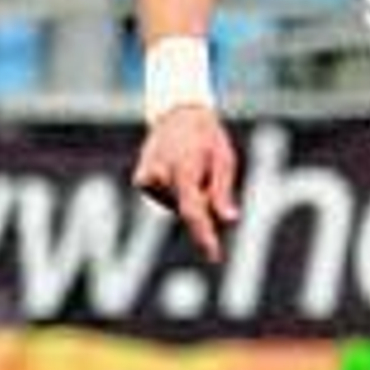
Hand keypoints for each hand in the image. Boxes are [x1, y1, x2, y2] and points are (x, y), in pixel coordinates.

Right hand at [133, 104, 239, 262]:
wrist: (178, 113)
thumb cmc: (207, 136)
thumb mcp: (224, 159)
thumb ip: (222, 191)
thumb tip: (229, 220)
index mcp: (184, 167)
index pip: (193, 210)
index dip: (204, 235)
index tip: (213, 256)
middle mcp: (161, 174)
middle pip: (188, 209)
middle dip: (203, 200)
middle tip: (207, 172)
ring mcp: (147, 178)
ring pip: (177, 205)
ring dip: (189, 195)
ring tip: (191, 167)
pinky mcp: (141, 180)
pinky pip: (165, 199)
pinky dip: (175, 193)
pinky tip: (177, 171)